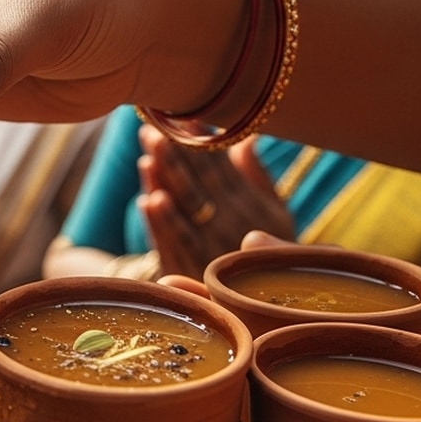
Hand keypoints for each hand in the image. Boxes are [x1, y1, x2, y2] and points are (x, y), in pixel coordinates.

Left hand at [138, 126, 292, 276]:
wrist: (261, 304)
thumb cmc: (265, 252)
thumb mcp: (273, 214)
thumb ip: (257, 177)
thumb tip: (244, 139)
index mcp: (252, 207)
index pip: (221, 168)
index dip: (200, 143)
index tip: (181, 117)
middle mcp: (235, 226)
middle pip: (200, 186)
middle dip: (177, 158)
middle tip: (155, 130)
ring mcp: (213, 250)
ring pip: (186, 212)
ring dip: (165, 184)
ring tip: (148, 157)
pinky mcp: (192, 272)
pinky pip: (177, 246)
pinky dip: (161, 224)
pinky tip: (147, 201)